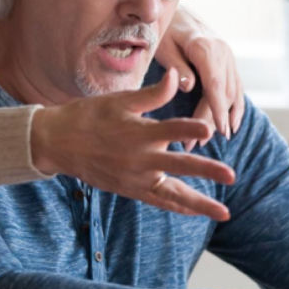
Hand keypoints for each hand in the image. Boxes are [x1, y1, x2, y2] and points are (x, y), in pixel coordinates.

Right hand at [30, 68, 234, 219]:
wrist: (57, 142)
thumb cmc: (90, 116)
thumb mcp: (119, 100)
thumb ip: (152, 94)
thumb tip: (175, 76)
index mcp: (137, 132)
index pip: (168, 129)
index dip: (189, 127)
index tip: (208, 129)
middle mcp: (139, 159)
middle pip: (178, 165)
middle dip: (206, 171)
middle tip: (231, 176)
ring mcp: (135, 178)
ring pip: (172, 194)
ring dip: (199, 203)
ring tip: (224, 213)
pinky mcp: (130, 190)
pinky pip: (159, 201)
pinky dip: (179, 207)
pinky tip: (199, 211)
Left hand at [156, 10, 244, 149]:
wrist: (177, 10)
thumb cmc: (165, 28)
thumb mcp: (164, 45)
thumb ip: (177, 67)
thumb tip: (190, 87)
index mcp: (205, 48)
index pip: (215, 85)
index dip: (217, 110)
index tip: (218, 132)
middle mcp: (222, 52)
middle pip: (224, 93)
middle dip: (214, 120)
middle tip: (197, 144)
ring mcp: (229, 56)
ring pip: (233, 92)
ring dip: (225, 117)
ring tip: (212, 139)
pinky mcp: (229, 60)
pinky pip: (237, 86)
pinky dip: (236, 107)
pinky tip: (232, 125)